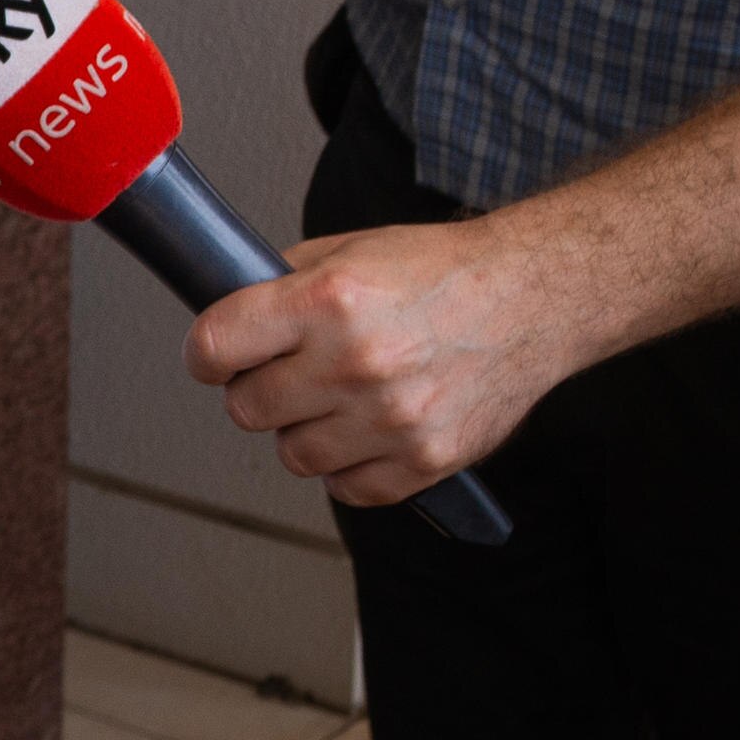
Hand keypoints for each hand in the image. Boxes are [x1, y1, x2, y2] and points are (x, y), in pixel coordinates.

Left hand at [188, 219, 608, 503]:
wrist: (534, 297)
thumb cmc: (443, 271)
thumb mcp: (348, 249)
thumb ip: (281, 284)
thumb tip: (226, 316)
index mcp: (328, 300)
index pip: (215, 345)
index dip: (206, 353)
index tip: (215, 357)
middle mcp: (356, 362)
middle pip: (246, 408)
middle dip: (256, 390)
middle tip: (286, 374)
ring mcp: (392, 418)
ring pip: (293, 455)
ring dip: (302, 431)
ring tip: (333, 401)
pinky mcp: (425, 459)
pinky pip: (347, 489)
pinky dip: (348, 467)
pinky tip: (364, 432)